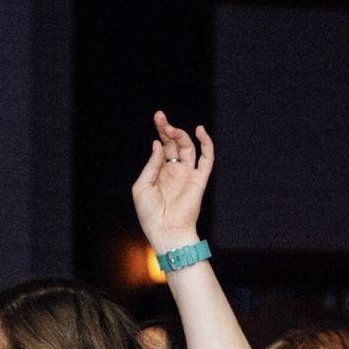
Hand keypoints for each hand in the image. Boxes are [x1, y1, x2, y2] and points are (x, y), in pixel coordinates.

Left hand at [131, 110, 214, 256]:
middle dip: (168, 129)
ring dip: (181, 135)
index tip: (158, 117)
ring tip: (171, 128)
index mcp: (160, 173)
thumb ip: (151, 165)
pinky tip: (200, 131)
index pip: (162, 146)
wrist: (165, 231)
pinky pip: (207, 159)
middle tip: (161, 117)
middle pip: (174, 144)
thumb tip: (158, 144)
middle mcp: (175, 171)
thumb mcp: (142, 186)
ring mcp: (188, 175)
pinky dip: (206, 144)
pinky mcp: (199, 180)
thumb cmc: (150, 214)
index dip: (161, 131)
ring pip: (188, 147)